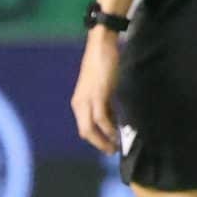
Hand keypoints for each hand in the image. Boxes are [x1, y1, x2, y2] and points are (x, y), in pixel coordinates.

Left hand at [71, 31, 121, 152]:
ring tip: (115, 146)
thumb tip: (113, 120)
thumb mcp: (102, 88)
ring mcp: (87, 99)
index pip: (84, 128)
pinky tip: (117, 132)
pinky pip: (101, 118)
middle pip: (85, 132)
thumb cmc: (103, 63)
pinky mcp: (98, 95)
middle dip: (99, 144)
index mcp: (79, 102)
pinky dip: (109, 128)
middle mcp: (80, 103)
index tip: (108, 145)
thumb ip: (105, 103)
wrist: (101, 45)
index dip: (96, 140)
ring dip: (104, 140)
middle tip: (112, 151)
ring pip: (91, 128)